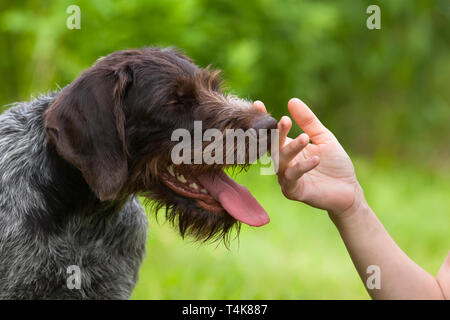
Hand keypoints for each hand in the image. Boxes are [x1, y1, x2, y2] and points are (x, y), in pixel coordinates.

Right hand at [261, 98, 364, 216]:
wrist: (349, 189)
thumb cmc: (335, 164)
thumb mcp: (323, 138)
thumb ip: (308, 121)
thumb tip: (292, 100)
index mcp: (288, 148)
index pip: (272, 133)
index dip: (263, 120)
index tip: (258, 104)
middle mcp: (283, 163)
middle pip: (274, 146)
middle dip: (277, 134)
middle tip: (284, 121)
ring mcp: (286, 178)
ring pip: (281, 162)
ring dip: (292, 148)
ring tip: (305, 138)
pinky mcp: (293, 191)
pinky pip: (293, 178)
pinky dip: (302, 167)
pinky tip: (315, 159)